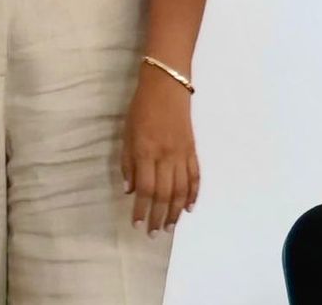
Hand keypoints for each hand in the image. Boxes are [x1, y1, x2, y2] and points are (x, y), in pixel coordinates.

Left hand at [121, 70, 199, 233]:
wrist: (167, 87)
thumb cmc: (140, 109)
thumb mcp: (126, 133)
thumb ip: (128, 162)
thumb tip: (129, 189)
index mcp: (146, 151)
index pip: (144, 188)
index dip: (141, 209)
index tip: (137, 224)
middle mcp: (165, 156)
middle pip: (164, 194)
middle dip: (157, 216)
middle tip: (153, 233)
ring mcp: (182, 155)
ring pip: (181, 190)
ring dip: (174, 212)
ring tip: (169, 228)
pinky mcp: (193, 151)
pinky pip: (195, 178)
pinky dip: (193, 195)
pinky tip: (188, 208)